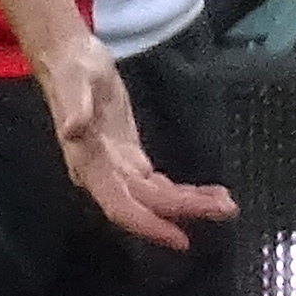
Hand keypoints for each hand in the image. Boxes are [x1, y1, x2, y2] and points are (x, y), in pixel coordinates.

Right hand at [41, 27, 236, 250]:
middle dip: (186, 210)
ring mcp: (118, 168)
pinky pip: (158, 184)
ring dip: (190, 203)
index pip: (120, 205)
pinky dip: (182, 191)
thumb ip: (74, 106)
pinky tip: (205, 193)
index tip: (180, 237)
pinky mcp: (130, 158)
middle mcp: (104, 174)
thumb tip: (72, 130)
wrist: (69, 58)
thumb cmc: (70, 68)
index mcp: (88, 164)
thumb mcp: (74, 81)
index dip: (148, 224)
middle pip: (148, 204)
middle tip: (225, 209)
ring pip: (157, 197)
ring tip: (224, 204)